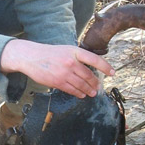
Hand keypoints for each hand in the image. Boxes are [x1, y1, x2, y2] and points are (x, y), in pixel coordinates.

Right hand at [0, 39, 114, 98]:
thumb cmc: (50, 53)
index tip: (112, 73)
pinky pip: (72, 90)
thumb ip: (77, 58)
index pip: (94, 59)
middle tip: (98, 88)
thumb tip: (90, 70)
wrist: (31, 57)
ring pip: (82, 85)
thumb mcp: (65, 50)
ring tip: (92, 93)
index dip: (105, 67)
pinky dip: (79, 93)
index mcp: (74, 51)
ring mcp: (64, 73)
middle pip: (89, 76)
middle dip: (95, 84)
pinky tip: (82, 94)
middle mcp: (71, 62)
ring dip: (89, 90)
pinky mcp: (57, 82)